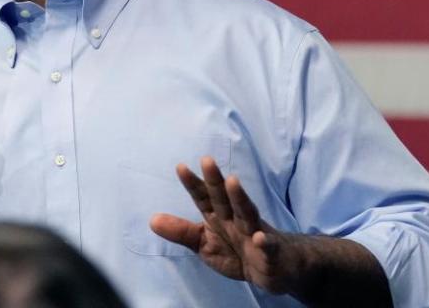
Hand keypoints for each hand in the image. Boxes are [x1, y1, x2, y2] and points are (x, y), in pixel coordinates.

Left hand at [150, 157, 302, 294]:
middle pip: (224, 198)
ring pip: (247, 213)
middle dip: (215, 180)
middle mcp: (236, 219)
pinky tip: (259, 237)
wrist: (276, 268)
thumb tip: (152, 220)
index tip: (180, 167)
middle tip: (207, 160)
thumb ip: (182, 232)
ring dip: (240, 197)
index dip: (193, 184)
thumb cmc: (237, 251)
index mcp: (218, 216)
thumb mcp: (205, 245)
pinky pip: (268, 246)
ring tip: (233, 181)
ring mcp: (255, 232)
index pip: (203, 197)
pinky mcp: (270, 252)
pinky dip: (265, 242)